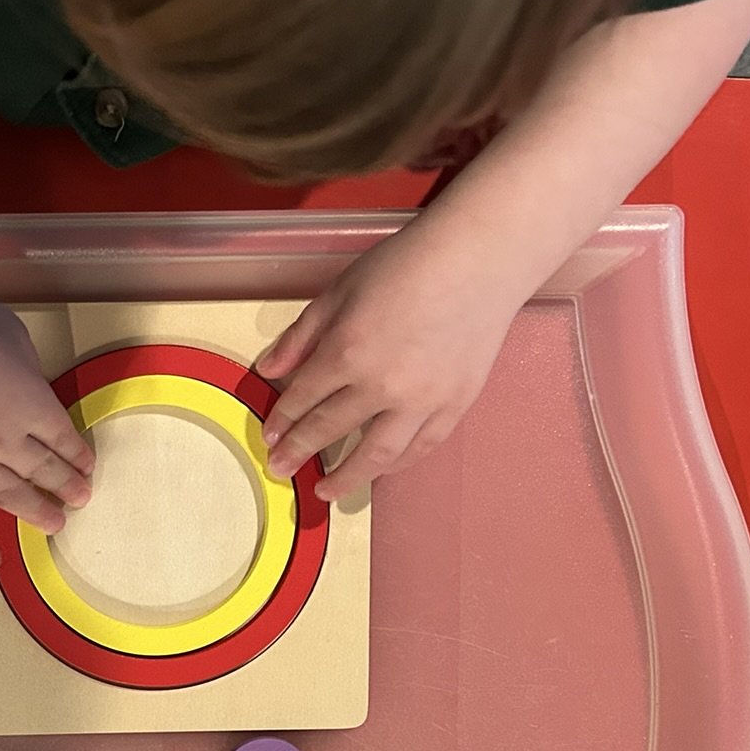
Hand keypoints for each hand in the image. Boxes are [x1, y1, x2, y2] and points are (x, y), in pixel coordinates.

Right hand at [0, 272, 93, 569]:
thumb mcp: (13, 335)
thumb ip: (27, 374)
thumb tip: (30, 393)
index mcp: (32, 403)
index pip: (64, 439)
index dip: (78, 455)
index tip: (86, 467)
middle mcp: (5, 440)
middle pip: (43, 471)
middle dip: (66, 487)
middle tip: (79, 499)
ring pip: (8, 495)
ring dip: (35, 512)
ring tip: (55, 524)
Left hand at [259, 226, 526, 500]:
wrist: (481, 260)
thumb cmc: (407, 264)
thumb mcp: (340, 290)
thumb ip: (302, 335)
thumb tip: (268, 369)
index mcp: (348, 351)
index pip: (303, 398)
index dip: (282, 421)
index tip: (270, 437)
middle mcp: (383, 385)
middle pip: (331, 429)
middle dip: (299, 452)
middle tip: (280, 469)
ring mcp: (423, 400)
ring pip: (377, 455)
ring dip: (347, 477)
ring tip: (327, 491)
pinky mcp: (455, 404)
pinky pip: (420, 447)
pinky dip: (396, 465)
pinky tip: (379, 470)